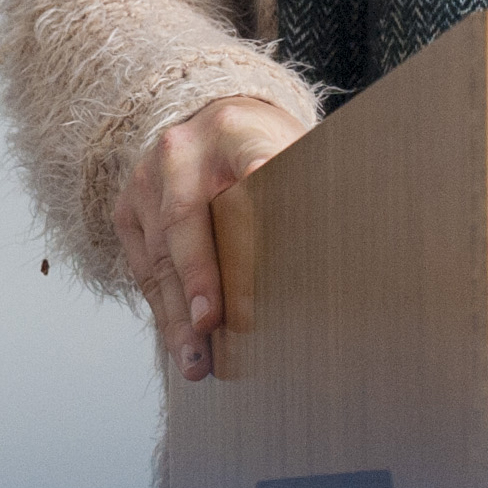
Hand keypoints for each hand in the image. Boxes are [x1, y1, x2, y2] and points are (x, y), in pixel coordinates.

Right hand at [112, 94, 306, 382]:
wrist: (203, 126)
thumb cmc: (257, 152)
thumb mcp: (287, 151)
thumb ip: (306, 188)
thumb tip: (359, 249)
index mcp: (234, 130)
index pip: (248, 151)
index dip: (258, 166)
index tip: (265, 176)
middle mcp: (181, 152)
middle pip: (186, 216)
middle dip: (199, 275)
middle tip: (212, 321)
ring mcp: (147, 180)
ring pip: (160, 256)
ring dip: (179, 315)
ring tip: (198, 361)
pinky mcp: (128, 211)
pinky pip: (145, 271)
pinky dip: (165, 314)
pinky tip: (183, 346)